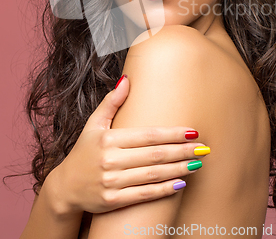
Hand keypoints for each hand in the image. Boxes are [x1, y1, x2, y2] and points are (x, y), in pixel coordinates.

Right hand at [45, 75, 209, 215]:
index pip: (147, 135)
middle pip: (154, 155)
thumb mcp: (93, 124)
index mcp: (108, 139)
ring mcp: (111, 182)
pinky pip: (143, 195)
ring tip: (198, 164)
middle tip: (204, 148)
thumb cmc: (84, 151)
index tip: (193, 132)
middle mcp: (110, 160)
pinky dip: (163, 189)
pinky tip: (180, 183)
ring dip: (178, 169)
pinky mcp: (112, 201)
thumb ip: (111, 102)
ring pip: (152, 175)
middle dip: (182, 151)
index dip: (172, 133)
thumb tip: (127, 79)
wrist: (65, 187)